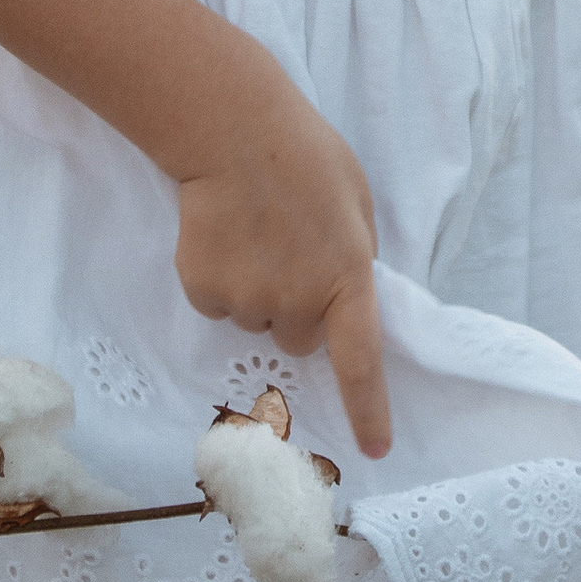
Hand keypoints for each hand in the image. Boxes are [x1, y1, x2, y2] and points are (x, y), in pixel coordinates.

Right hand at [173, 67, 393, 457]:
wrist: (232, 130)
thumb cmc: (305, 156)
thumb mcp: (354, 205)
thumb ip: (354, 257)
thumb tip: (345, 298)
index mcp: (346, 278)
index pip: (360, 362)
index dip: (368, 409)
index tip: (375, 451)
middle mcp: (298, 302)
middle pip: (298, 337)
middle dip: (296, 305)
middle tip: (286, 249)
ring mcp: (248, 300)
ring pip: (255, 318)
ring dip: (256, 288)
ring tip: (252, 231)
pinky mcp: (205, 291)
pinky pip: (217, 303)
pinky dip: (218, 278)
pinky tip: (221, 234)